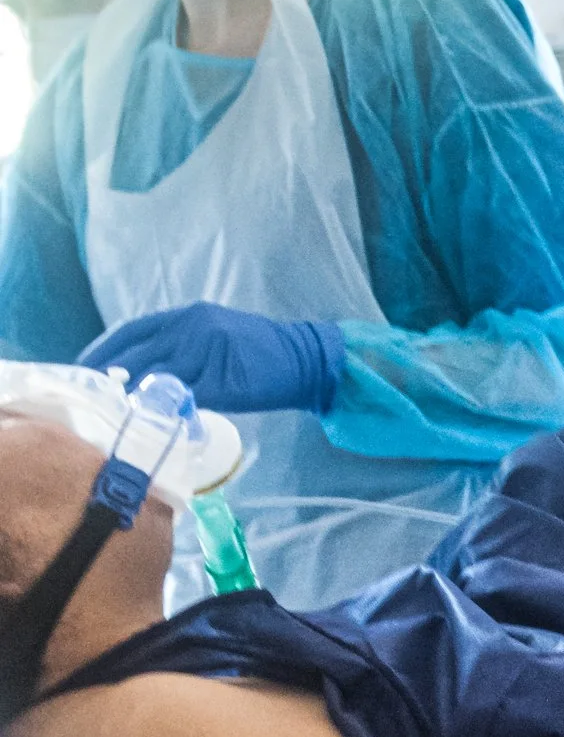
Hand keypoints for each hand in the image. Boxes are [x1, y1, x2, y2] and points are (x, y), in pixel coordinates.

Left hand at [81, 304, 343, 413]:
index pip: (131, 331)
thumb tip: (140, 372)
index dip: (103, 351)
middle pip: (136, 356)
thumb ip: (179, 347)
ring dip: (133, 398)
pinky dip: (164, 410)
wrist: (306, 361)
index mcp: (187, 316)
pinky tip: (152, 420)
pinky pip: (183, 399)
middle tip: (92, 398)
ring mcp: (207, 355)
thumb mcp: (214, 336)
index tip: (83, 370)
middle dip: (110, 378)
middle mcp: (192, 329)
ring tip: (115, 414)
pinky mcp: (222, 383)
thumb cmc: (259, 352)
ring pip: (155, 379)